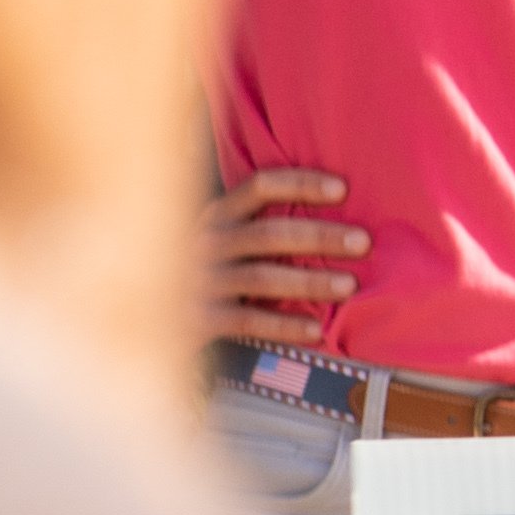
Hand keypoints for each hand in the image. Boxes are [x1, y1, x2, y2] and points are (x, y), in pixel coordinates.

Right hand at [205, 166, 363, 344]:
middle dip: (319, 236)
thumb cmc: (211, 270)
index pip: (259, 187)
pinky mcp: (197, 318)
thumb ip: (264, 222)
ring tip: (349, 286)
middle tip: (363, 242)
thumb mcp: (227, 239)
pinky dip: (284, 325)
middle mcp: (206, 242)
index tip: (343, 190)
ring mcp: (199, 280)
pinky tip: (317, 330)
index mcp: (217, 215)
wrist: (151, 315)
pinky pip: (247, 320)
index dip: (300, 184)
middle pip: (268, 233)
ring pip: (261, 277)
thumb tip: (342, 204)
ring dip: (309, 282)